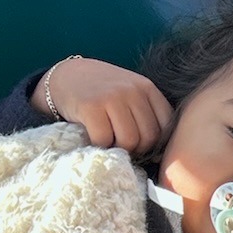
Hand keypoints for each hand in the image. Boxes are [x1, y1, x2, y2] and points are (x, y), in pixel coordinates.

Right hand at [39, 58, 172, 152]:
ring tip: (109, 141)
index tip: (141, 144)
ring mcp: (112, 97)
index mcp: (147, 88)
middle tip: (121, 145)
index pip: (167, 125)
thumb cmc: (102, 93)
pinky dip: (99, 145)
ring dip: (119, 149)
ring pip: (129, 141)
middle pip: (148, 137)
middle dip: (137, 149)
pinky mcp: (91, 107)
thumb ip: (146, 116)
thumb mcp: (130, 94)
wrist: (66, 76)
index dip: (156, 142)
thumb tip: (158, 156)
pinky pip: (105, 140)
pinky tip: (93, 137)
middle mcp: (132, 90)